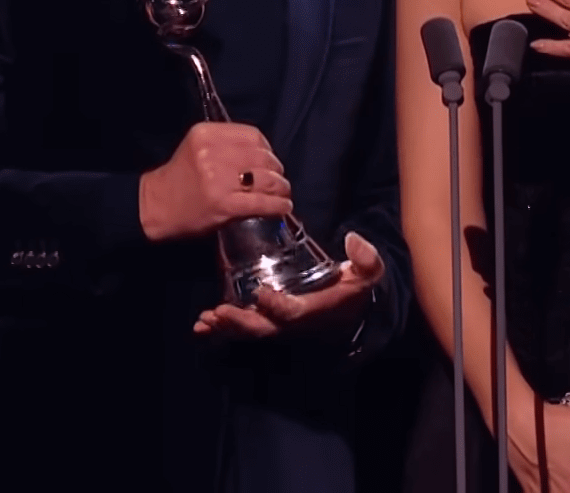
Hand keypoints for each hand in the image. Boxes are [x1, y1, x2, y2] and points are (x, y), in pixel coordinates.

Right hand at [138, 122, 293, 240]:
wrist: (154, 206)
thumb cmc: (180, 178)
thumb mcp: (198, 148)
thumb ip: (227, 145)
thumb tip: (265, 157)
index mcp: (206, 133)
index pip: (252, 135)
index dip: (268, 149)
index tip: (270, 160)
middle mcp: (212, 153)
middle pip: (262, 157)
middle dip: (276, 170)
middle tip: (279, 180)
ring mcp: (218, 179)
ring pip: (266, 179)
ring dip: (281, 187)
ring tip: (283, 193)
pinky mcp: (224, 204)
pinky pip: (260, 202)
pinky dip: (278, 204)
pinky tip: (283, 206)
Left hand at [193, 231, 384, 338]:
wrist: (349, 313)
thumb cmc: (353, 289)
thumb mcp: (367, 273)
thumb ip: (366, 258)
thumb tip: (353, 239)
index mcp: (313, 309)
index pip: (292, 311)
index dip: (276, 306)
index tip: (261, 293)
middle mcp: (292, 321)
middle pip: (262, 327)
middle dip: (240, 321)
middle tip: (218, 312)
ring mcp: (277, 324)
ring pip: (249, 330)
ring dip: (226, 326)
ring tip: (205, 319)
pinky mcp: (267, 320)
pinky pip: (243, 328)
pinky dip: (222, 328)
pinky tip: (201, 325)